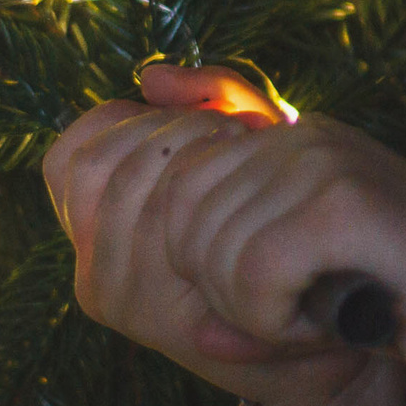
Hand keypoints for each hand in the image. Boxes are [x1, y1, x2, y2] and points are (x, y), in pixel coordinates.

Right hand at [41, 64, 383, 405]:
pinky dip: (199, 187)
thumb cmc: (286, 225)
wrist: (332, 331)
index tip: (205, 127)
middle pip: (96, 162)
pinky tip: (246, 190)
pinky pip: (157, 220)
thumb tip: (152, 74)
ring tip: (244, 161)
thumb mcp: (247, 148)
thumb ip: (210, 98)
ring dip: (187, 156)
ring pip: (123, 185)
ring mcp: (118, 295)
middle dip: (169, 133)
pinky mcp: (154, 318)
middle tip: (233, 139)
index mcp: (98, 230)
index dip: (136, 122)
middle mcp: (92, 268)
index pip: (74, 149)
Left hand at [138, 63, 405, 397]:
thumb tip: (182, 295)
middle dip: (219, 288)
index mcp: (290, 142)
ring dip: (254, 310)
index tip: (268, 293)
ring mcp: (322, 160)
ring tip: (322, 312)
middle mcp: (301, 137)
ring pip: (209, 249)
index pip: (175, 183)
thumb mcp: (313, 281)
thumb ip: (241, 270)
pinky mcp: (342, 201)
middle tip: (294, 309)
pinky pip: (250, 274)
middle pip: (178, 215)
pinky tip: (331, 319)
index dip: (200, 258)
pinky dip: (279, 321)